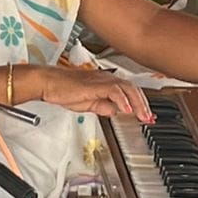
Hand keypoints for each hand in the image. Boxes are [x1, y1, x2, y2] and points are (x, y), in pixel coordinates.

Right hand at [31, 65, 154, 120]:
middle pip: (132, 88)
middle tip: (149, 118)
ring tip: (142, 115)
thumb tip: (114, 111)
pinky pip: (113, 90)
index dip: (140, 104)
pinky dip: (122, 100)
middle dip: (143, 104)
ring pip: (127, 88)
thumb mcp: (88, 103)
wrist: (48, 82)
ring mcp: (101, 80)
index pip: (129, 92)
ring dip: (137, 103)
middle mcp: (106, 79)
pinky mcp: (94, 84)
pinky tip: (126, 109)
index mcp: (106, 82)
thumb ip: (102, 106)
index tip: (147, 116)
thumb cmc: (63, 90)